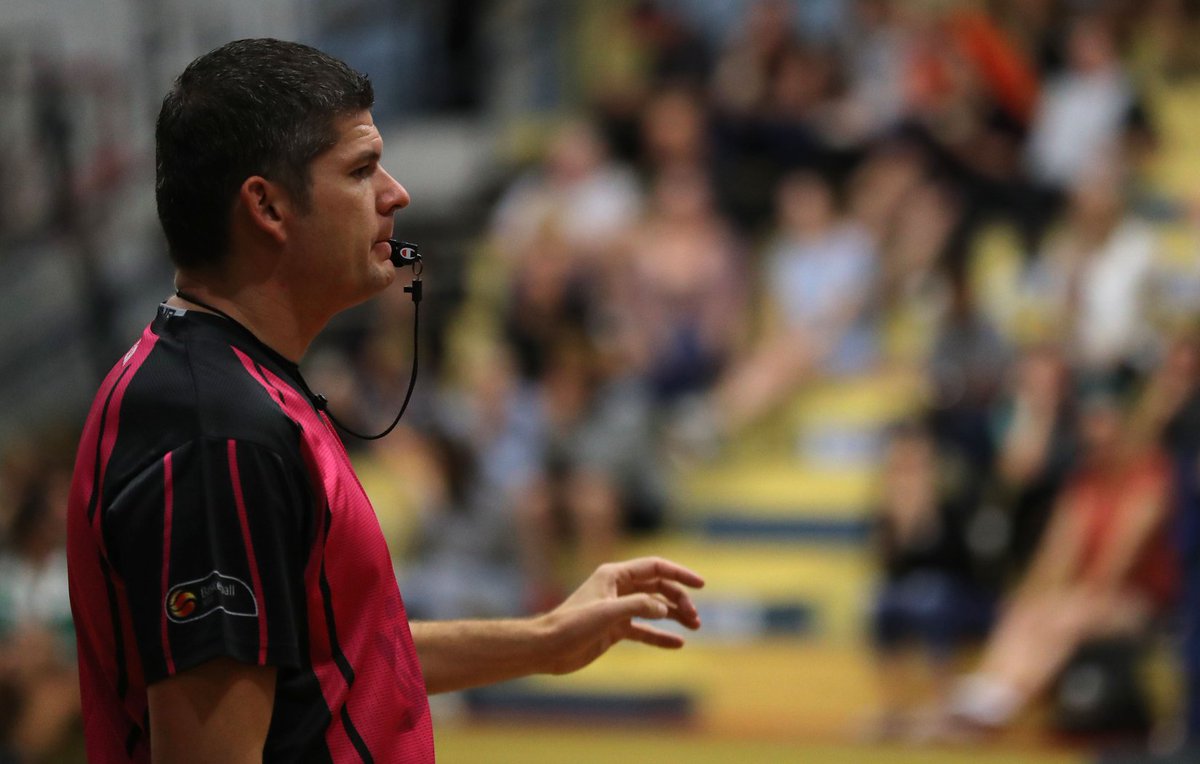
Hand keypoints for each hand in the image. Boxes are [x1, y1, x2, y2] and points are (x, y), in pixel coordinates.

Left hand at [535, 557, 703, 675]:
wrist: (548, 648)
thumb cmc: (572, 624)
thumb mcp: (608, 612)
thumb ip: (639, 606)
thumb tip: (665, 609)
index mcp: (615, 575)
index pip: (656, 567)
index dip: (680, 574)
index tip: (701, 584)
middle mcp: (618, 588)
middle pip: (658, 588)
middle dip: (679, 599)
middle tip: (695, 618)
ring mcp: (618, 609)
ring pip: (654, 608)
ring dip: (674, 616)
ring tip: (695, 627)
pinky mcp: (615, 629)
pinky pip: (644, 630)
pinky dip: (660, 635)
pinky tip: (678, 644)